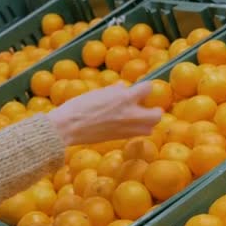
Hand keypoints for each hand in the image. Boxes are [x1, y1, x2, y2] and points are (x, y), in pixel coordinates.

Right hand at [47, 81, 161, 145]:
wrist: (69, 127)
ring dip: (147, 123)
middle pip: (157, 114)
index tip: (141, 89)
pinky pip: (137, 133)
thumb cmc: (79, 106)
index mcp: (124, 98)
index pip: (148, 88)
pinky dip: (136, 129)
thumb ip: (114, 91)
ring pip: (150, 128)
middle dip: (155, 110)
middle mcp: (130, 114)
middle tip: (147, 107)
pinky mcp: (120, 138)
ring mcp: (126, 128)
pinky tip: (126, 125)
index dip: (145, 88)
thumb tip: (123, 87)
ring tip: (138, 118)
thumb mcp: (98, 93)